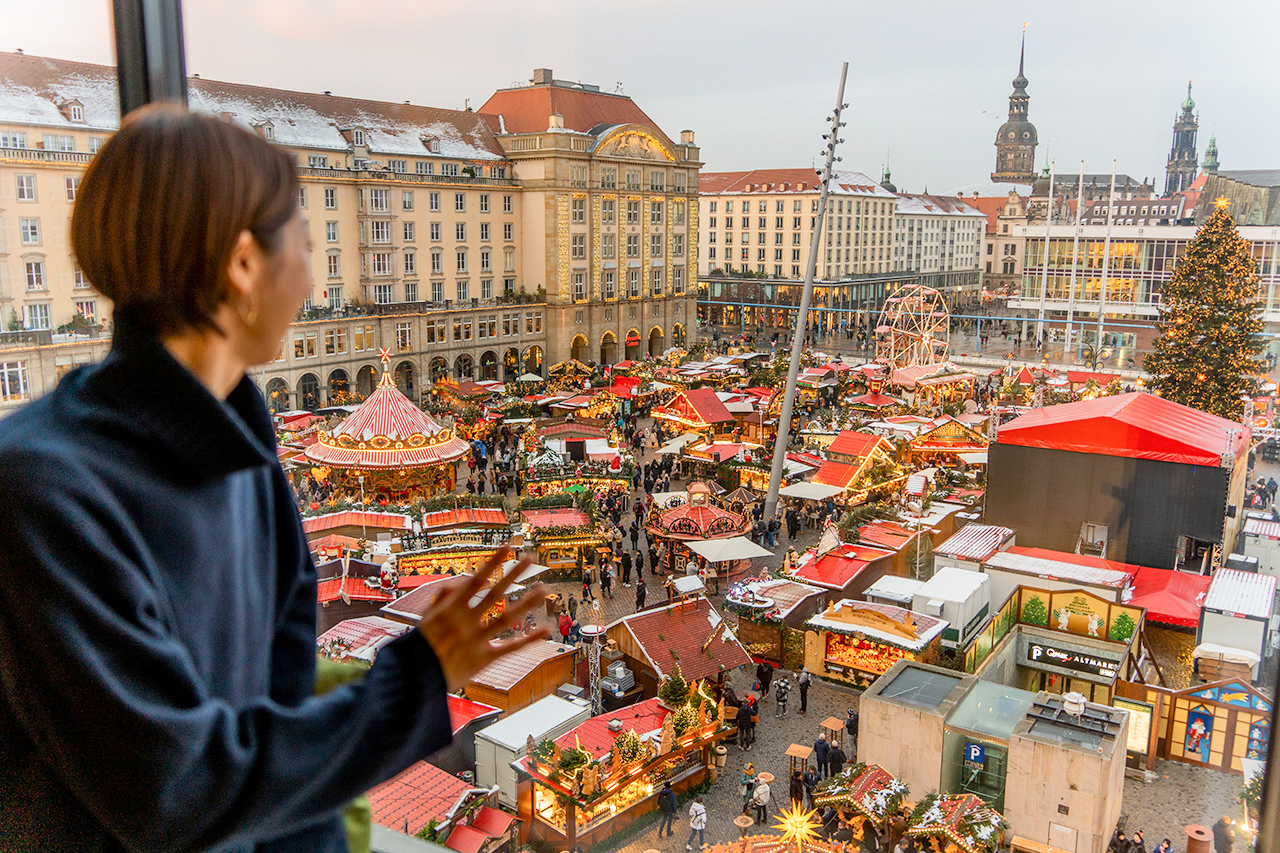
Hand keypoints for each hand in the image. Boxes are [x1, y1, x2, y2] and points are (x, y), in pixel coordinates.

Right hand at [417, 547, 549, 690]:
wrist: (416, 679)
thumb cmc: (420, 646)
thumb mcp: (426, 617)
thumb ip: (443, 597)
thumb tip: (460, 582)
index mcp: (450, 609)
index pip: (476, 580)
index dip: (492, 563)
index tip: (506, 547)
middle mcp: (466, 622)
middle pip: (495, 593)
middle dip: (513, 574)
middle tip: (529, 558)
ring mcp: (476, 640)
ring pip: (507, 618)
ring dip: (526, 602)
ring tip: (543, 589)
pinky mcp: (483, 659)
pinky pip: (510, 648)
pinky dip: (529, 639)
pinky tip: (546, 630)